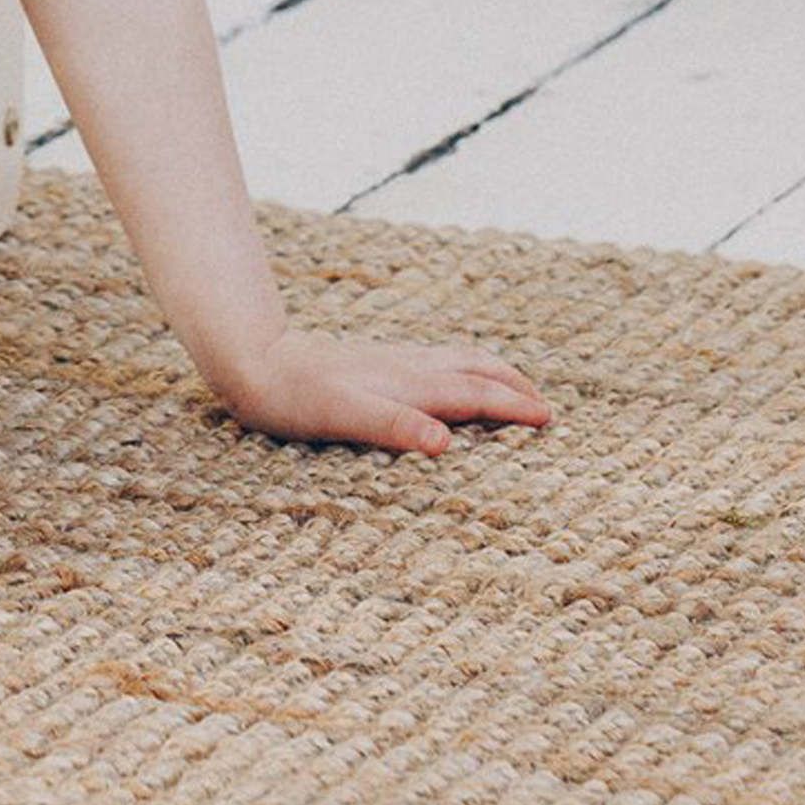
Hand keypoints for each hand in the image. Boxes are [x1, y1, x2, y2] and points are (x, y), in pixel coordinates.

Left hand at [216, 325, 551, 457]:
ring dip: (491, 374)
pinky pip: (434, 364)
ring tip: (511, 387)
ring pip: (455, 362)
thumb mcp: (343, 416)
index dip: (513, 406)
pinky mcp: (375, 365)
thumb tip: (446, 443)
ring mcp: (392, 363)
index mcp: (409, 384)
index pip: (474, 394)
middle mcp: (407, 369)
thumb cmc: (296, 396)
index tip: (548, 419)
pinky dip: (461, 372)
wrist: (255, 361)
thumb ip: (395, 426)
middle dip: (512, 385)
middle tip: (544, 406)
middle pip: (473, 370)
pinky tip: (448, 383)